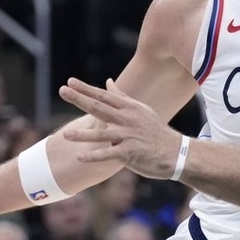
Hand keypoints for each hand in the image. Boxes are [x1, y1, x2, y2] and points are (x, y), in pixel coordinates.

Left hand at [58, 78, 181, 179]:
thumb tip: (107, 81)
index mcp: (129, 108)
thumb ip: (121, 97)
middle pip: (99, 107)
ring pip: (102, 134)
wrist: (176, 152)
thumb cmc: (155, 131)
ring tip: (65, 134)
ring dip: (82, 135)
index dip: (86, 89)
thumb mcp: (141, 110)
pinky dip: (94, 156)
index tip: (70, 81)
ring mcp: (128, 136)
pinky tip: (79, 157)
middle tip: (62, 90)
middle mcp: (127, 119)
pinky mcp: (130, 153)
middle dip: (79, 99)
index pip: (103, 96)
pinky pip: (108, 155)